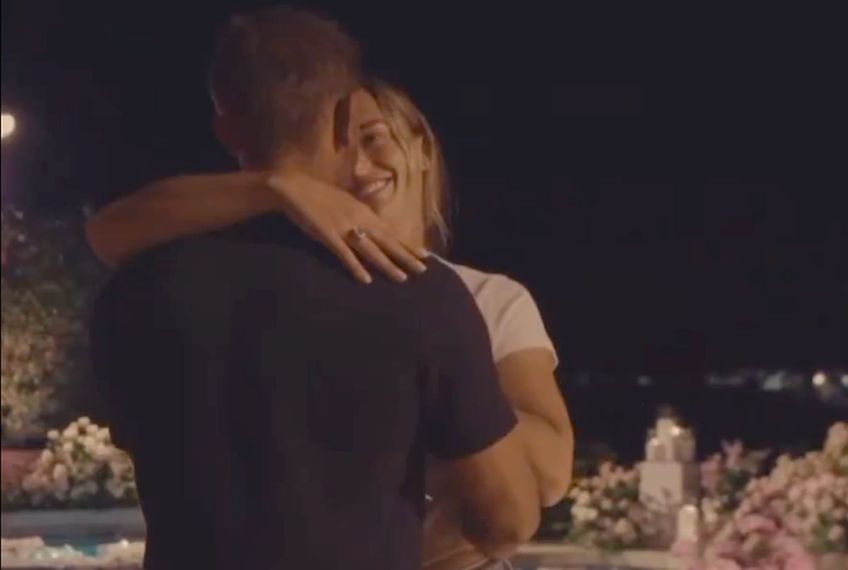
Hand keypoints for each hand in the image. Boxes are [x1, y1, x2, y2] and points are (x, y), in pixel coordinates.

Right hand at [267, 173, 428, 283]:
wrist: (293, 188)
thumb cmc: (318, 195)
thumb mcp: (345, 202)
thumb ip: (360, 214)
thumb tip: (373, 226)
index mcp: (364, 211)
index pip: (390, 230)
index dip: (407, 243)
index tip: (424, 254)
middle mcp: (359, 219)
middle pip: (386, 241)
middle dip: (405, 256)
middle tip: (423, 270)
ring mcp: (343, 227)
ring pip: (370, 249)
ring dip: (386, 264)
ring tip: (402, 278)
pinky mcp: (327, 235)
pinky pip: (344, 254)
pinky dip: (355, 267)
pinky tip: (365, 279)